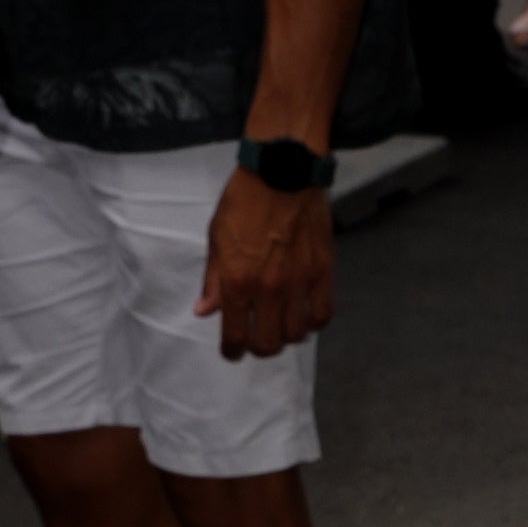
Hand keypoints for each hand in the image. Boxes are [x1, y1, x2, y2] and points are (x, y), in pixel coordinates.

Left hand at [203, 166, 336, 361]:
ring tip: (281, 323)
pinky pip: (322, 314)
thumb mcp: (217, 239)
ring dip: (287, 335)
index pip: (235, 335)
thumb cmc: (243, 202)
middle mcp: (268, 289)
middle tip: (257, 338)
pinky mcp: (323, 273)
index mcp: (237, 281)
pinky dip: (313, 322)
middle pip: (269, 344)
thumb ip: (214, 280)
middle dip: (259, 347)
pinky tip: (305, 315)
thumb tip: (204, 311)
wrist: (281, 173)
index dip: (232, 351)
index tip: (232, 352)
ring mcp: (299, 284)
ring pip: (297, 334)